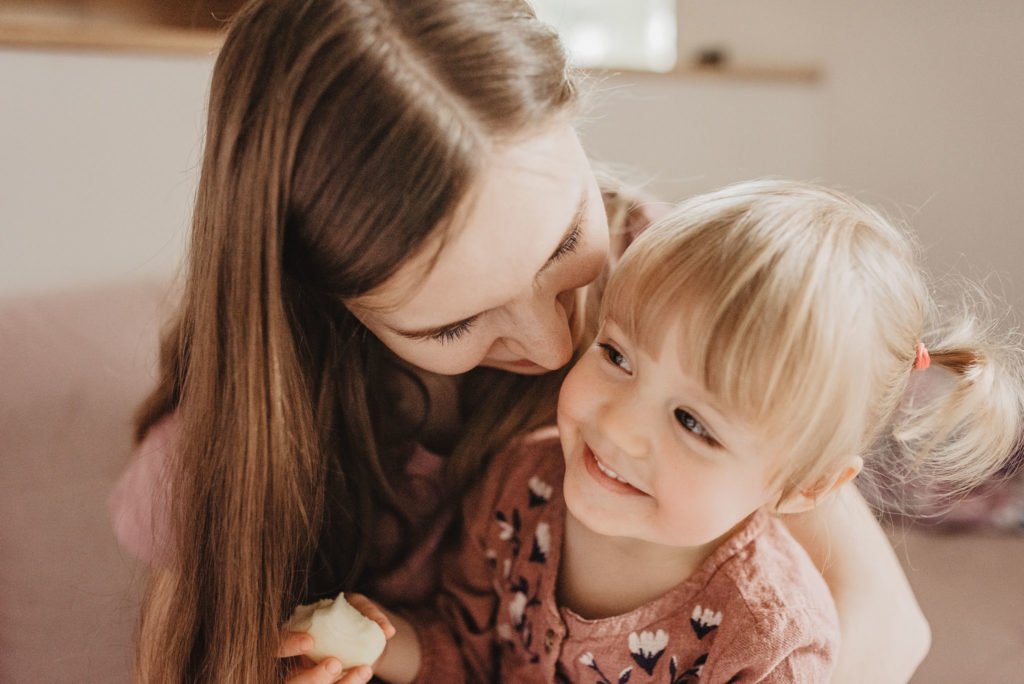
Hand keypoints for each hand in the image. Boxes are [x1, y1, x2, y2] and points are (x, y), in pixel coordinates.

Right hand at [279, 593, 396, 683]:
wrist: (363, 639)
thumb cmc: (351, 617)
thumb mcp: (358, 607)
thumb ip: (369, 613)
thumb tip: (387, 631)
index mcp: (292, 639)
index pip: (275, 646)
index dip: (288, 645)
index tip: (309, 641)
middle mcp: (294, 665)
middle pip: (290, 682)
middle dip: (311, 678)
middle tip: (336, 663)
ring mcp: (308, 678)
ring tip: (364, 670)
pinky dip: (350, 683)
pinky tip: (363, 673)